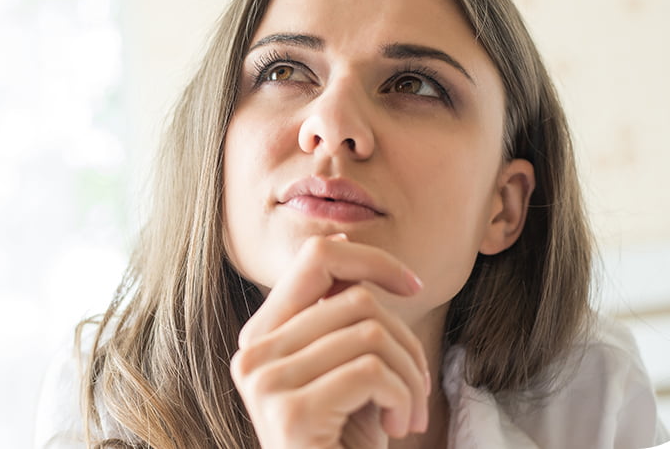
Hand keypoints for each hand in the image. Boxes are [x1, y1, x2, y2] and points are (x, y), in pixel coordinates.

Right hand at [230, 234, 429, 448]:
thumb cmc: (344, 443)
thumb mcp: (344, 370)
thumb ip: (338, 318)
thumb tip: (343, 241)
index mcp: (261, 336)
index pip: (316, 258)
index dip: (372, 258)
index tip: (414, 286)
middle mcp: (252, 353)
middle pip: (356, 297)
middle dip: (407, 340)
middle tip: (417, 386)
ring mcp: (265, 382)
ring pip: (372, 331)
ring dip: (412, 375)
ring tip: (410, 412)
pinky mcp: (290, 412)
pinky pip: (374, 371)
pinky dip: (406, 398)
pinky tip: (399, 428)